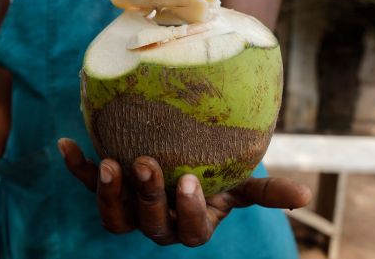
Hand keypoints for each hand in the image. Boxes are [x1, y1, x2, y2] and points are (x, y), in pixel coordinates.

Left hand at [57, 138, 310, 246]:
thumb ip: (267, 192)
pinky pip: (88, 183)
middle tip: (145, 162)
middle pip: (149, 224)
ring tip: (108, 162)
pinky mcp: (108, 190)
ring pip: (115, 217)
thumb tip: (307, 196)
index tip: (189, 181)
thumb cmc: (219, 174)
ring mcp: (131, 210)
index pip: (191, 231)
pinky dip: (77, 166)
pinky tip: (67, 143)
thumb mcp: (241, 182)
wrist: (187, 161)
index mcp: (193, 226)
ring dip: (108, 193)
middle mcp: (159, 225)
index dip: (188, 211)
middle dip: (147, 196)